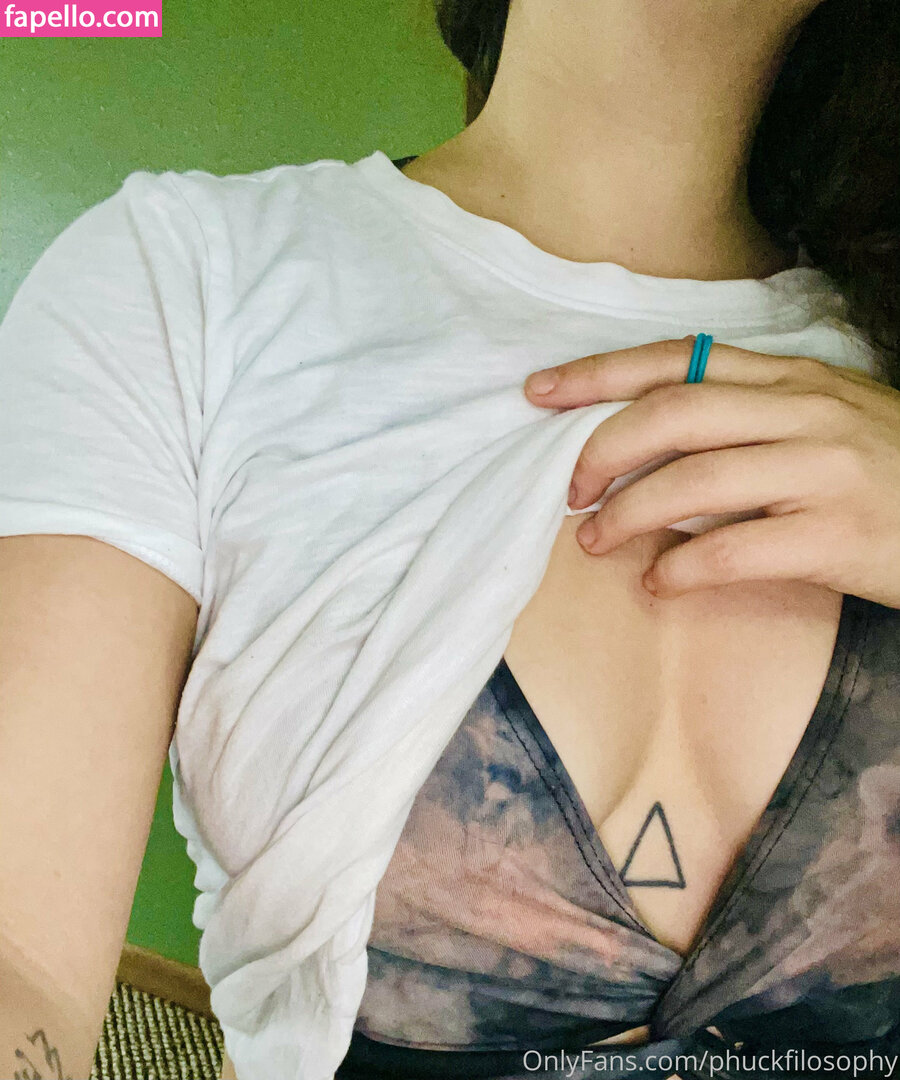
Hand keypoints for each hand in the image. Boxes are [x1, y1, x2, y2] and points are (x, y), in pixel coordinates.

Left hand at [523, 337, 899, 608]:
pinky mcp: (837, 537)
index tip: (539, 392)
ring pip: (695, 479)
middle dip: (601, 448)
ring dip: (628, 513)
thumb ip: (745, 417)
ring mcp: (823, 472)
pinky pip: (736, 550)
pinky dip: (682, 567)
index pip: (674, 363)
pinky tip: (658, 582)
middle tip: (568, 491)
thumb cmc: (886, 469)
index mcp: (790, 380)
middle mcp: (803, 413)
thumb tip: (647, 441)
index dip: (597, 375)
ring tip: (594, 541)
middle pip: (672, 413)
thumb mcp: (821, 420)